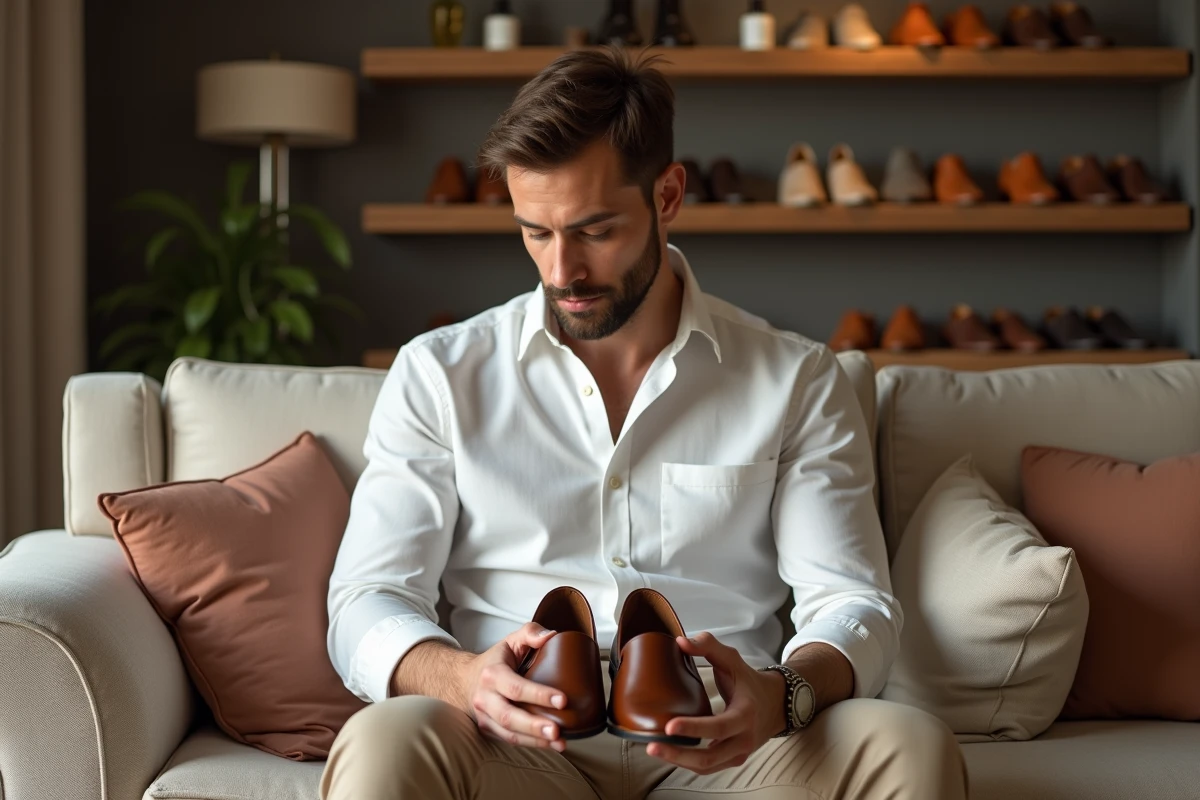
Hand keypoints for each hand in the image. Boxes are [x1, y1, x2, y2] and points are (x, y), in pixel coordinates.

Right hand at [458, 622, 568, 751]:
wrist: (464, 680)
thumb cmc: (495, 661)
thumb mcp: (511, 640)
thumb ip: (531, 632)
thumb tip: (551, 636)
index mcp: (492, 674)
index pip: (515, 687)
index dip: (538, 694)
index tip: (562, 699)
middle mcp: (485, 698)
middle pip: (508, 716)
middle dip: (534, 725)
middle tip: (557, 730)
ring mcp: (485, 717)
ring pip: (508, 733)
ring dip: (535, 740)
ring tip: (559, 742)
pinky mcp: (489, 730)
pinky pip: (509, 740)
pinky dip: (530, 744)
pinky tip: (551, 745)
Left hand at [646, 632, 783, 774]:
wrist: (775, 704)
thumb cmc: (749, 681)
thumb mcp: (732, 659)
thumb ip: (707, 646)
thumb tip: (680, 642)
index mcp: (744, 713)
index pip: (718, 727)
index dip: (693, 729)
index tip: (669, 726)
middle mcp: (744, 738)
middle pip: (709, 757)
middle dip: (678, 754)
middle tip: (652, 745)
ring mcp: (739, 753)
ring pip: (706, 766)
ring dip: (679, 761)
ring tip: (655, 749)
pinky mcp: (733, 759)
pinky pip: (708, 767)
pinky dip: (687, 762)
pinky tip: (670, 752)